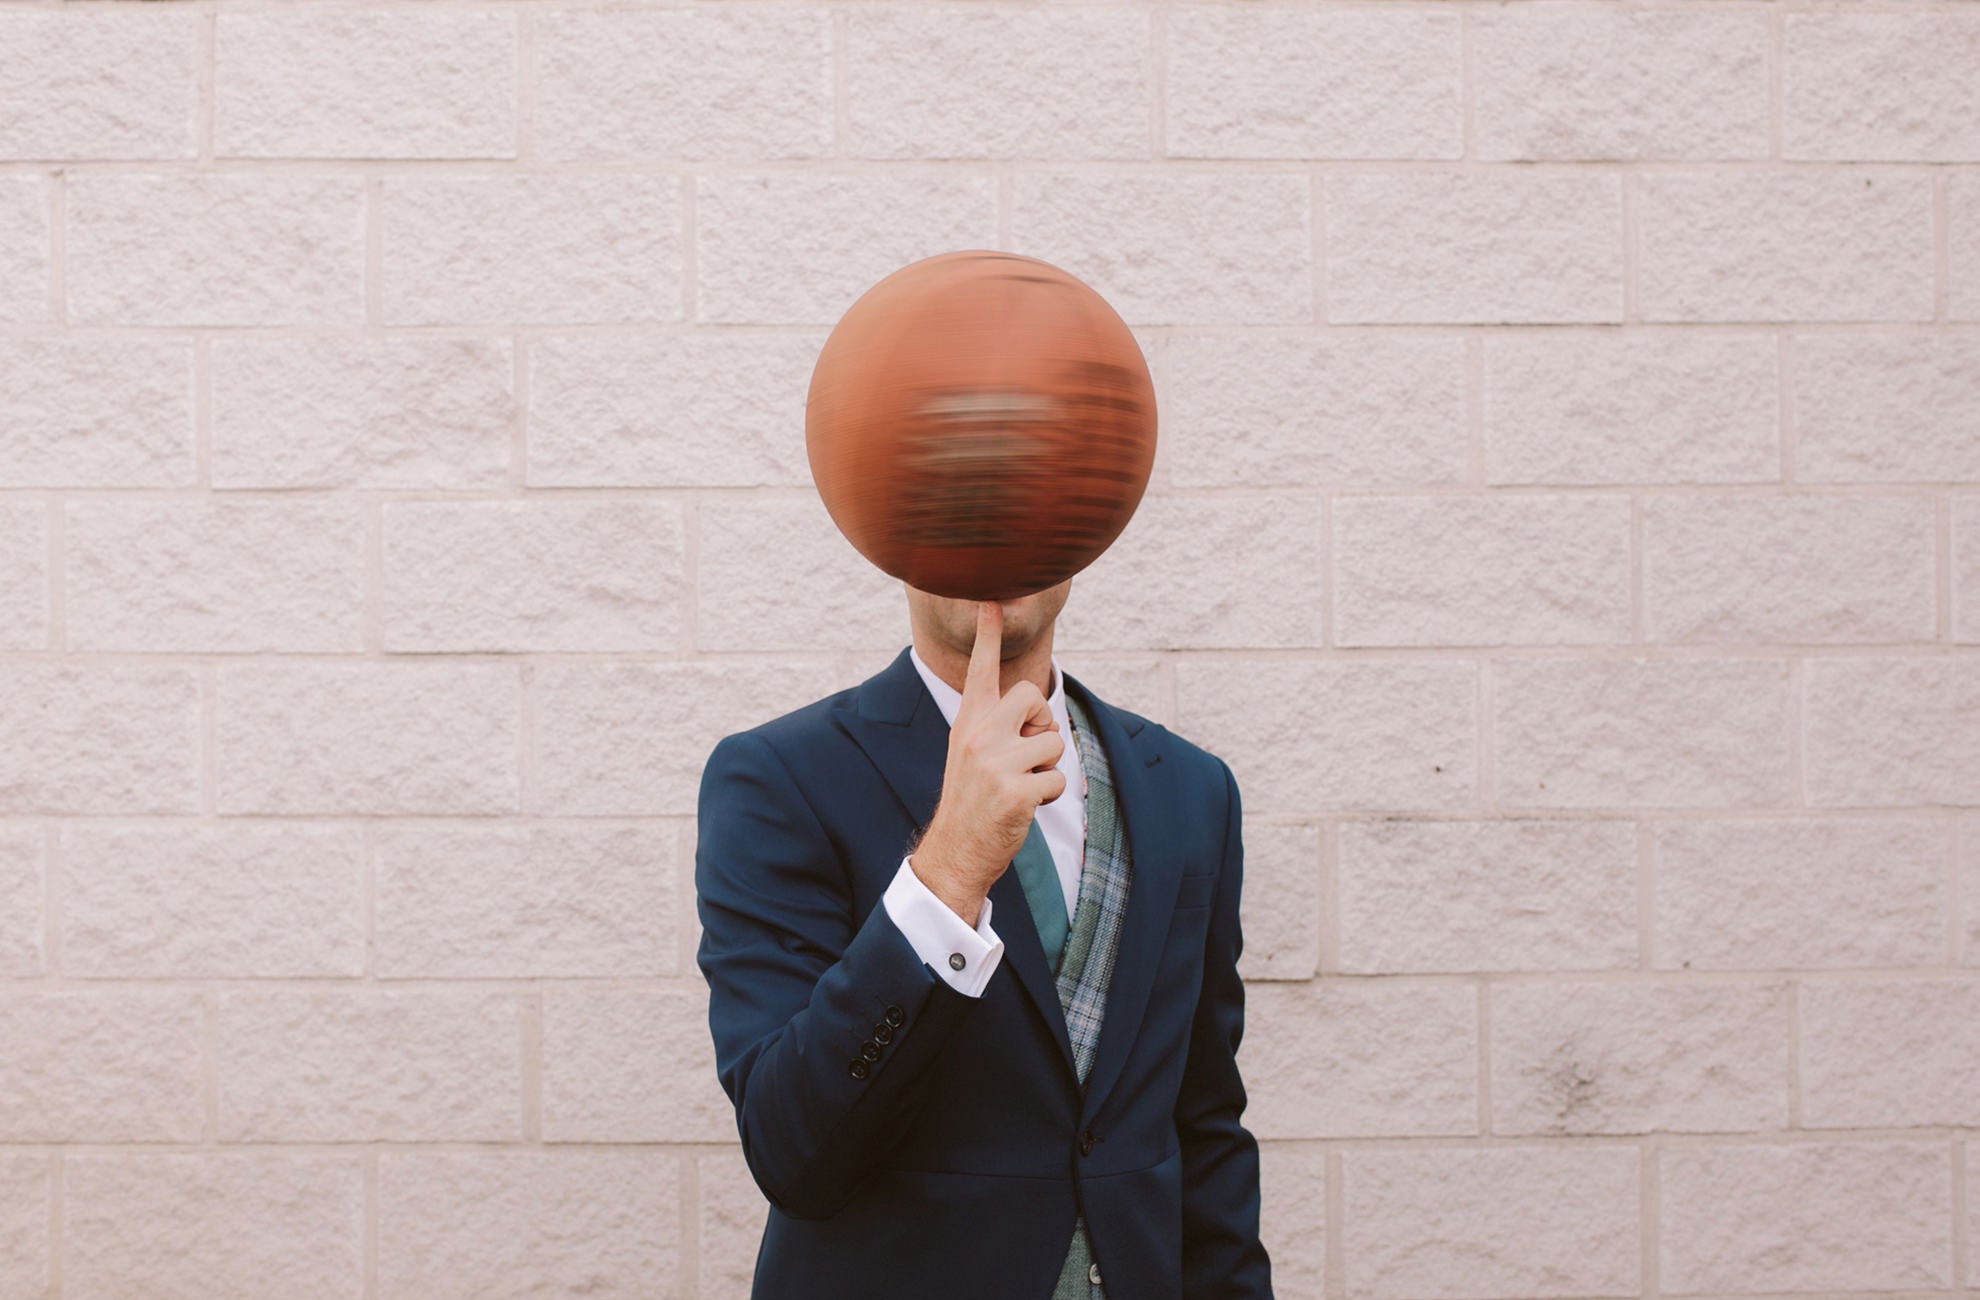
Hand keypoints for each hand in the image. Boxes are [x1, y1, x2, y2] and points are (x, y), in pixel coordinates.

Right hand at [909, 601, 1066, 925]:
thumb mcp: (971, 750)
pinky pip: (1057, 779)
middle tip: (1025, 751)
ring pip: (1053, 741)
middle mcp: (978, 734)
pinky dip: (1048, 796)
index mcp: (968, 720)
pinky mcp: (1016, 790)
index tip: (991, 598)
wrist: (955, 849)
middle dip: (1040, 722)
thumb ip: (996, 723)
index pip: (980, 669)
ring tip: (1019, 785)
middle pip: (1033, 696)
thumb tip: (1037, 703)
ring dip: (1046, 767)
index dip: (988, 633)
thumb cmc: (972, 798)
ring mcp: (996, 762)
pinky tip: (1023, 807)